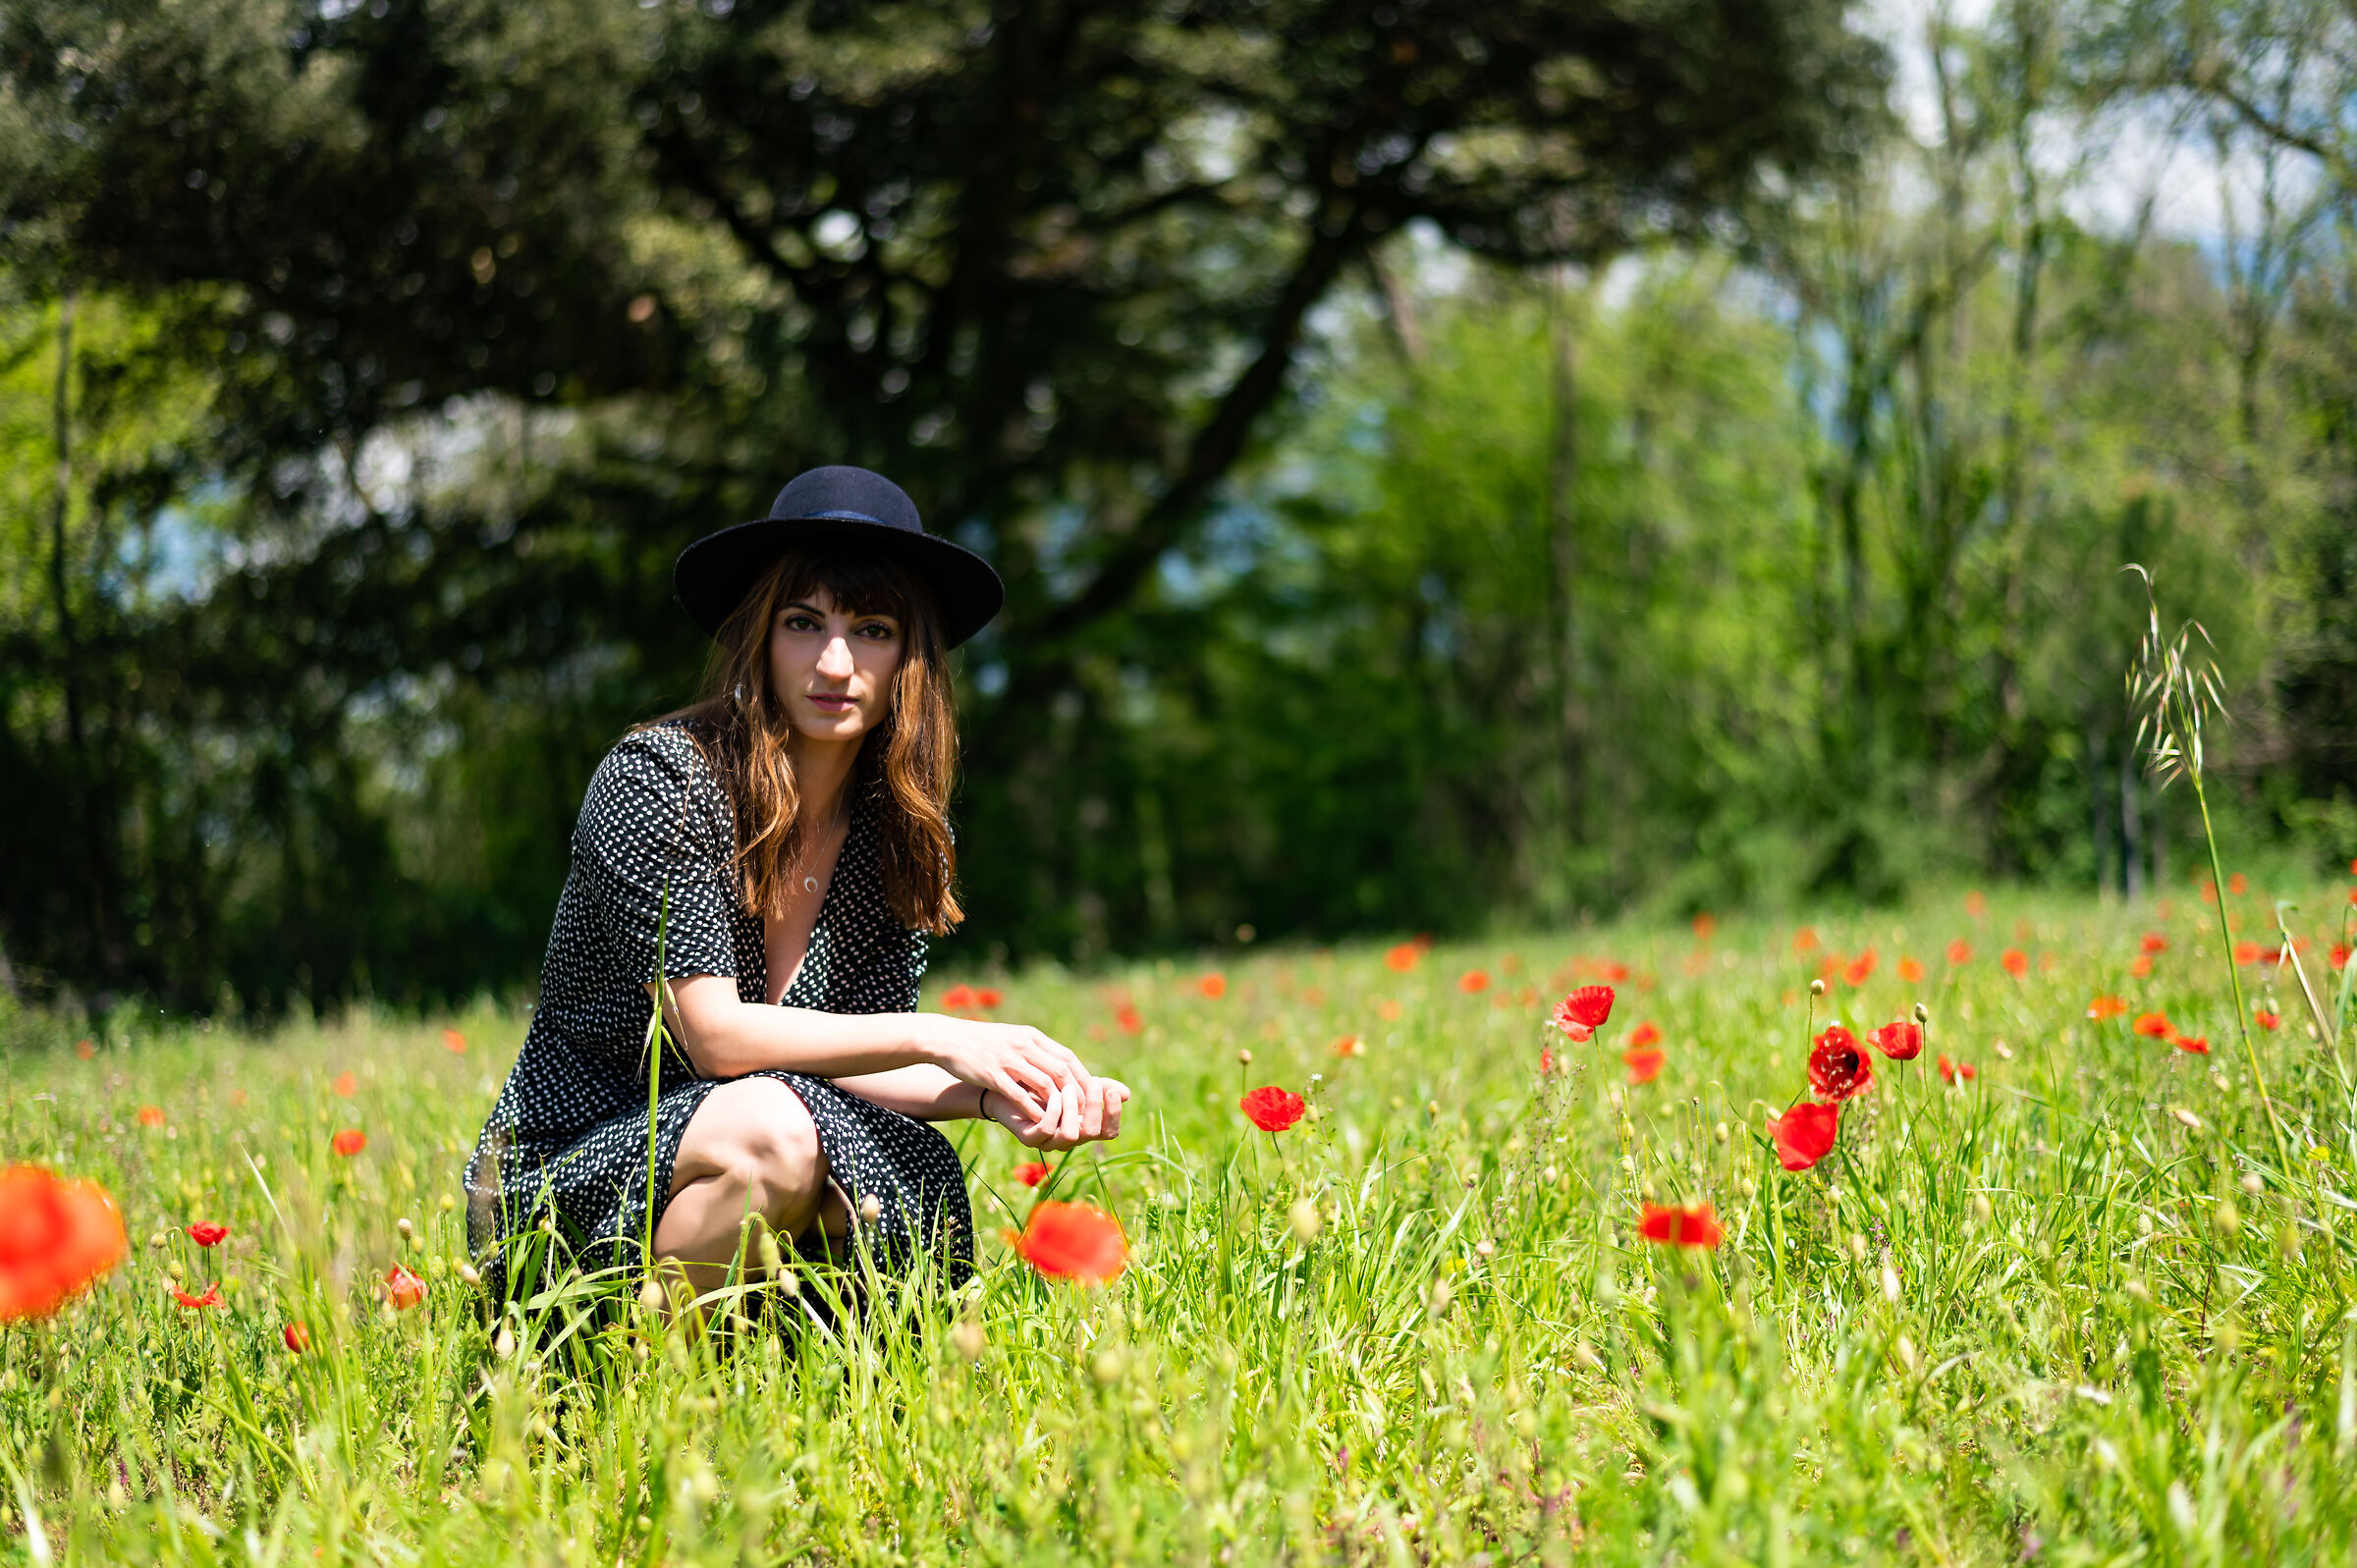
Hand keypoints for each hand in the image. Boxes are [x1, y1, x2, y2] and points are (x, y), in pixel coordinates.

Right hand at [919, 1015, 1091, 1123]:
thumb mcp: (1013, 1038)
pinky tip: (1040, 1121)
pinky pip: (1018, 1094)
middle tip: (1085, 1111)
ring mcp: (1009, 1060)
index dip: (1082, 1077)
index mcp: (1031, 1037)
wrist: (948, 1038)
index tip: (1092, 1094)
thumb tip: (1059, 1065)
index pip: (1066, 1057)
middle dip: (1076, 1092)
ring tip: (1067, 1119)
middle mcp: (1023, 1046)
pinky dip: (1032, 1108)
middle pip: (1060, 1070)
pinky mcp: (993, 1074)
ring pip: (1043, 1083)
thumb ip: (1036, 1049)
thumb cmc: (983, 1042)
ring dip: (1059, 1103)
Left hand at [985, 1075, 1130, 1151]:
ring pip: (1072, 1135)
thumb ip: (1098, 1087)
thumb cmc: (1044, 1082)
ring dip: (1073, 1109)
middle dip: (1096, 1107)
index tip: (1112, 1089)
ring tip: (1069, 1087)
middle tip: (1093, 1083)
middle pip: (1094, 1132)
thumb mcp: (1074, 1081)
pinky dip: (1055, 1110)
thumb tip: (1126, 1092)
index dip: (1114, 1113)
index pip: (1109, 1130)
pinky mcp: (1030, 1138)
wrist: (1008, 1084)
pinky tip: (1055, 1093)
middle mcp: (1070, 1138)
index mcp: (1084, 1126)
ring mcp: (1050, 1141)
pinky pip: (1048, 1130)